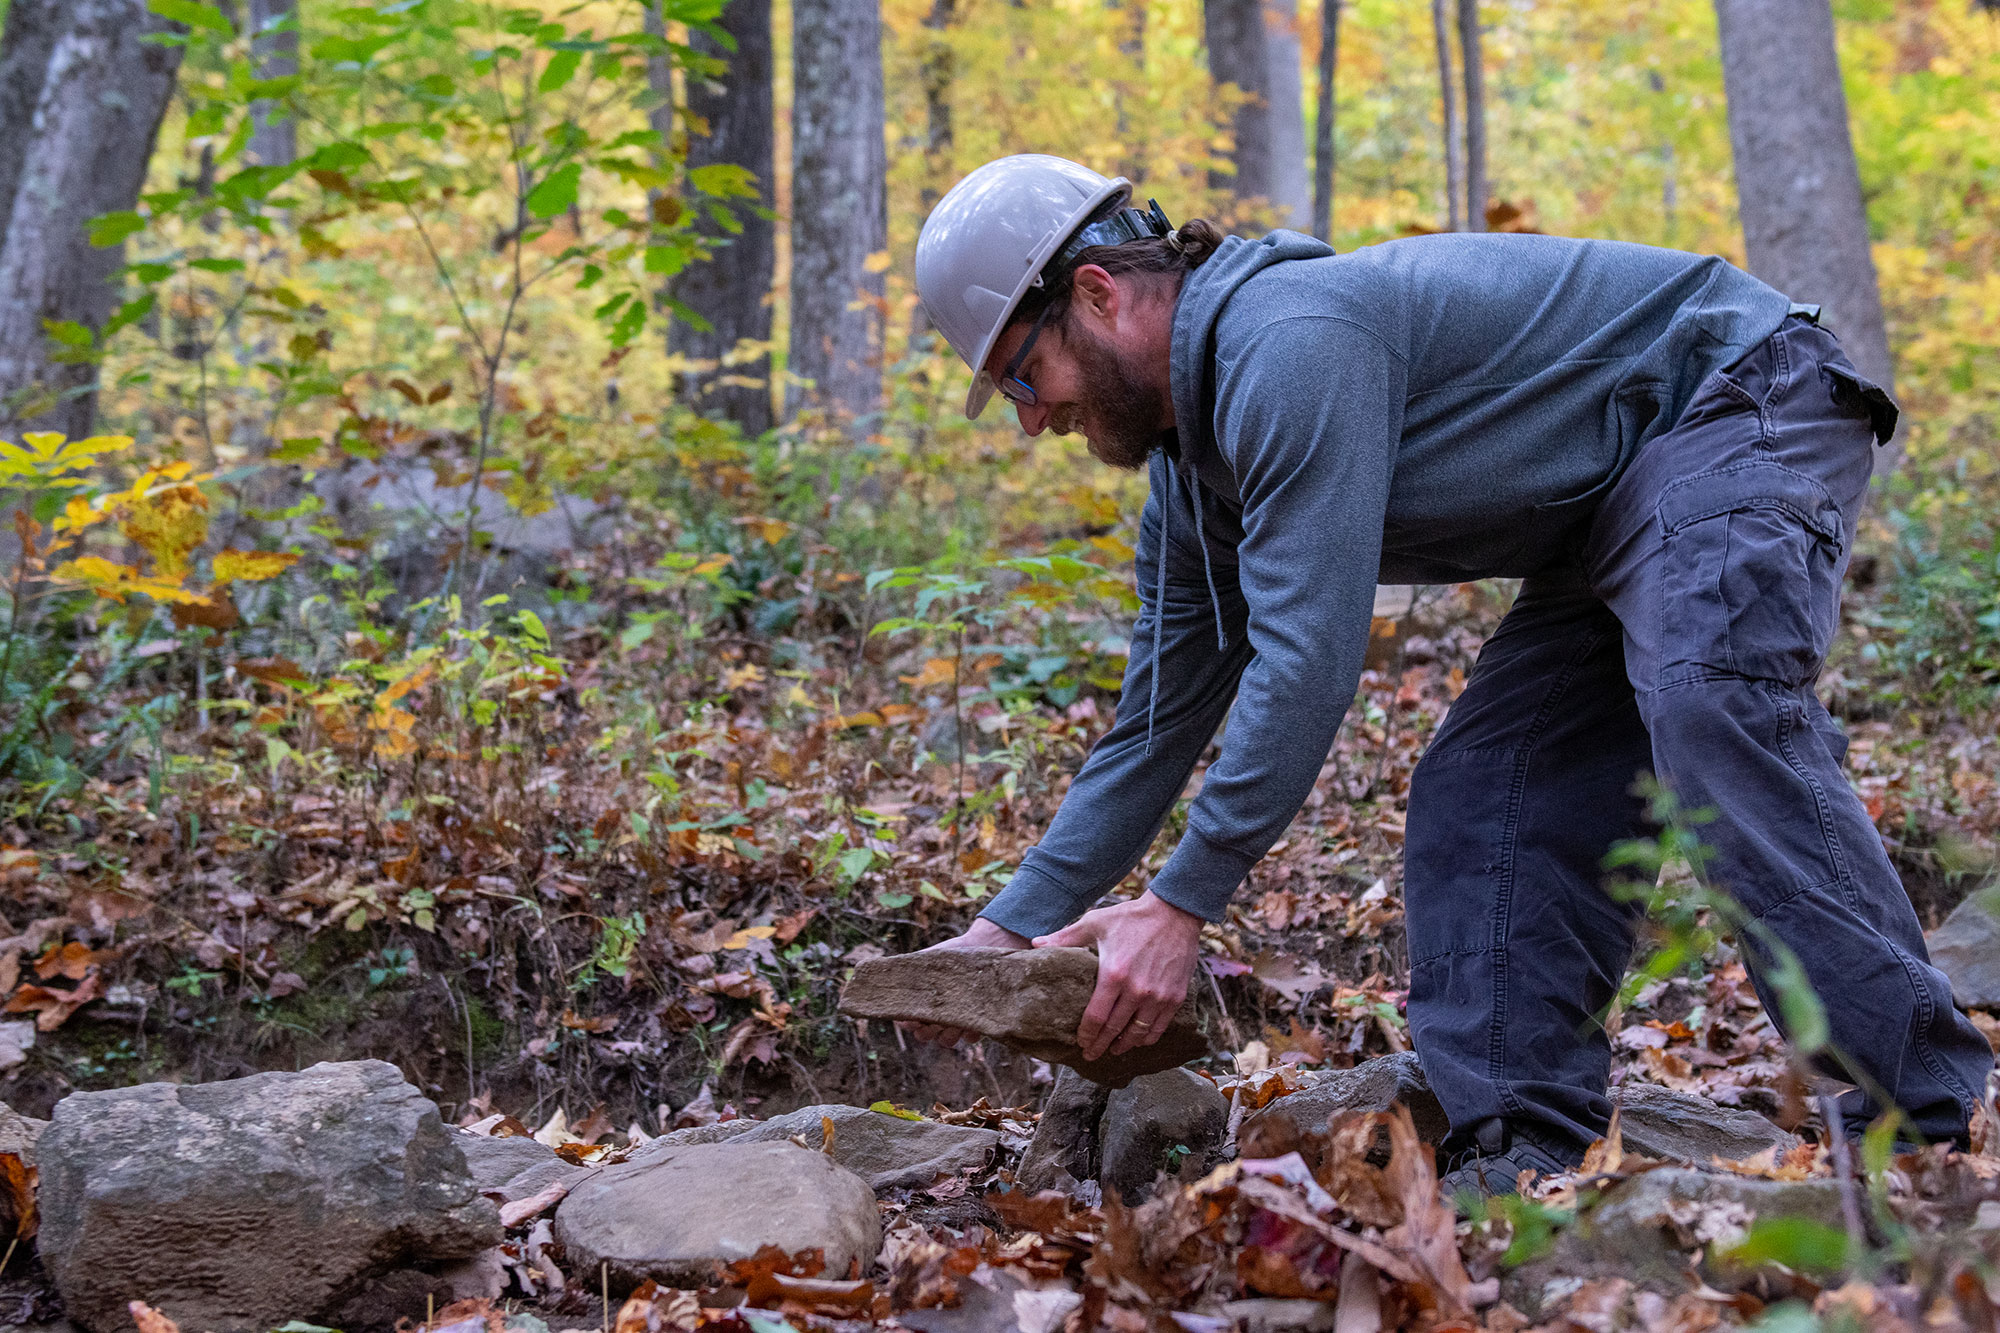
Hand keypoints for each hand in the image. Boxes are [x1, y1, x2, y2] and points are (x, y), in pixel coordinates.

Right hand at [903, 917, 1029, 1048]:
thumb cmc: (949, 955)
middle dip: (926, 1032)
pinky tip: (973, 1021)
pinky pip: (971, 1036)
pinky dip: (970, 1033)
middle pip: (924, 1035)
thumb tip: (892, 978)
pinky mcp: (977, 1021)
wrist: (980, 947)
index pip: (907, 1022)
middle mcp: (936, 1016)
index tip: (913, 1017)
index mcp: (921, 1004)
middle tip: (931, 1024)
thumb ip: (910, 973)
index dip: (907, 1023)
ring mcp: (956, 1020)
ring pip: (946, 1040)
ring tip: (953, 1025)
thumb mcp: (927, 960)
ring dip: (947, 1036)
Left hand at [1034, 891, 1203, 1060]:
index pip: (1096, 1017)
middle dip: (1100, 1046)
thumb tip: (1035, 943)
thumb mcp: (1095, 923)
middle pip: (1114, 1030)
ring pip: (1138, 1033)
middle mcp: (1137, 990)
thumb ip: (1065, 937)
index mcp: (1114, 974)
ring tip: (1114, 1050)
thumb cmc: (1131, 917)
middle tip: (1091, 1055)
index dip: (1086, 1034)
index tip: (1080, 1042)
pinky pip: (1159, 1027)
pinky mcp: (1175, 997)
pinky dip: (1147, 1038)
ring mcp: (1158, 996)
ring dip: (1124, 1046)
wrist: (1174, 912)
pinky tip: (1138, 1040)